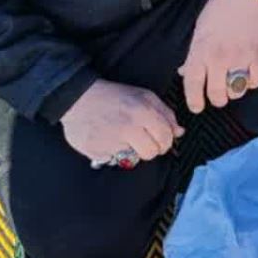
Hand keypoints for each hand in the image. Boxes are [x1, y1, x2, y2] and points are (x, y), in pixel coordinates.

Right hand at [59, 78, 182, 165]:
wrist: (78, 98)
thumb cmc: (115, 96)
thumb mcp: (144, 96)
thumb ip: (165, 114)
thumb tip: (179, 132)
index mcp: (143, 111)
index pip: (166, 138)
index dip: (166, 141)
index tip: (161, 140)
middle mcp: (128, 127)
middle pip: (152, 152)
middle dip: (151, 149)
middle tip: (143, 141)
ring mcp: (111, 142)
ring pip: (134, 159)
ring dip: (132, 151)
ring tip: (124, 138)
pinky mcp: (96, 152)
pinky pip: (113, 160)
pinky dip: (112, 152)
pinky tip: (107, 139)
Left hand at [180, 0, 257, 112]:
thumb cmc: (220, 8)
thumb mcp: (200, 30)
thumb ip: (194, 55)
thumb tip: (186, 73)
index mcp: (200, 50)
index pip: (192, 84)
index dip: (194, 100)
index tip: (197, 107)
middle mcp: (219, 56)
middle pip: (216, 93)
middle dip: (217, 99)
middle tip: (218, 96)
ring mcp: (241, 56)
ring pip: (237, 90)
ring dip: (235, 91)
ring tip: (234, 83)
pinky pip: (256, 80)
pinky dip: (253, 82)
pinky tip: (249, 75)